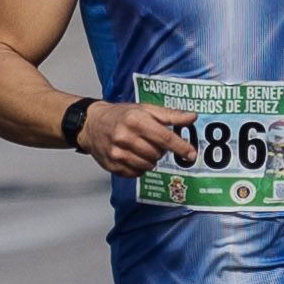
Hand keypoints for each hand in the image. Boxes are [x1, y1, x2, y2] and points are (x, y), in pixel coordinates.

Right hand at [81, 101, 197, 178]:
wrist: (91, 124)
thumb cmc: (120, 115)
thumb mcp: (145, 109)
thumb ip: (170, 115)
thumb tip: (192, 117)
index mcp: (135, 120)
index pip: (164, 138)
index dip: (181, 147)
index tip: (191, 154)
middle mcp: (125, 137)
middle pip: (157, 154)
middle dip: (160, 150)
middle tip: (152, 141)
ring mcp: (117, 153)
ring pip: (148, 166)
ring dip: (150, 159)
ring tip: (142, 148)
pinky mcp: (113, 166)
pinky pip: (137, 173)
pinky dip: (139, 167)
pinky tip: (133, 156)